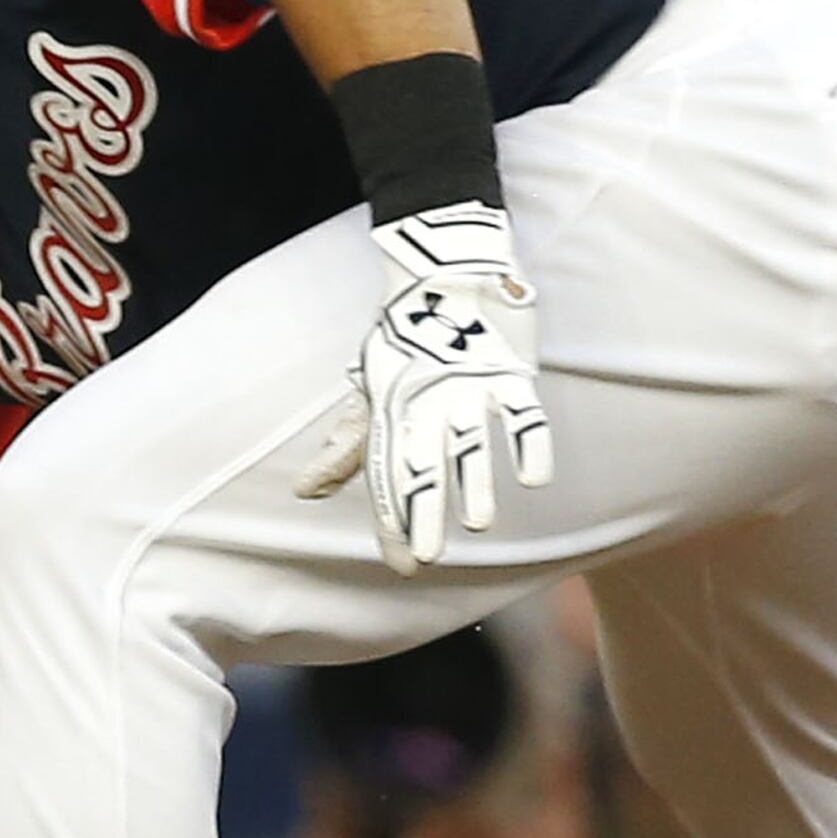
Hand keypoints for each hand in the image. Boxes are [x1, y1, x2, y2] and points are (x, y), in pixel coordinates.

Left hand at [293, 202, 551, 571]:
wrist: (443, 274)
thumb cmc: (402, 343)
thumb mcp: (368, 390)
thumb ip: (347, 447)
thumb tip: (304, 491)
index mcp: (391, 411)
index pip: (387, 475)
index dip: (392, 520)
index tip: (402, 563)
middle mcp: (427, 403)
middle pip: (424, 464)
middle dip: (423, 513)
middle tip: (425, 557)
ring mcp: (469, 388)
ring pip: (471, 443)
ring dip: (475, 483)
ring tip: (477, 524)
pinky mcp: (508, 372)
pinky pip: (523, 412)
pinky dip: (528, 443)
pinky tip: (532, 479)